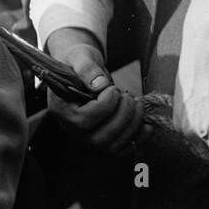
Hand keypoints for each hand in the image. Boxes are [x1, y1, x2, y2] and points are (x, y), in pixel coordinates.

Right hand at [44, 27, 143, 151]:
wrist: (84, 71)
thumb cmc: (80, 63)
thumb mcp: (80, 57)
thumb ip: (87, 68)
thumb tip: (101, 84)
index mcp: (60, 110)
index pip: (82, 120)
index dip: (105, 106)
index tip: (113, 89)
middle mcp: (71, 129)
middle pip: (98, 139)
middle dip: (123, 116)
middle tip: (129, 96)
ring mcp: (87, 138)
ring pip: (112, 147)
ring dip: (132, 126)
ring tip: (138, 104)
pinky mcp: (104, 141)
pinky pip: (122, 150)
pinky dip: (139, 139)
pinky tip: (147, 124)